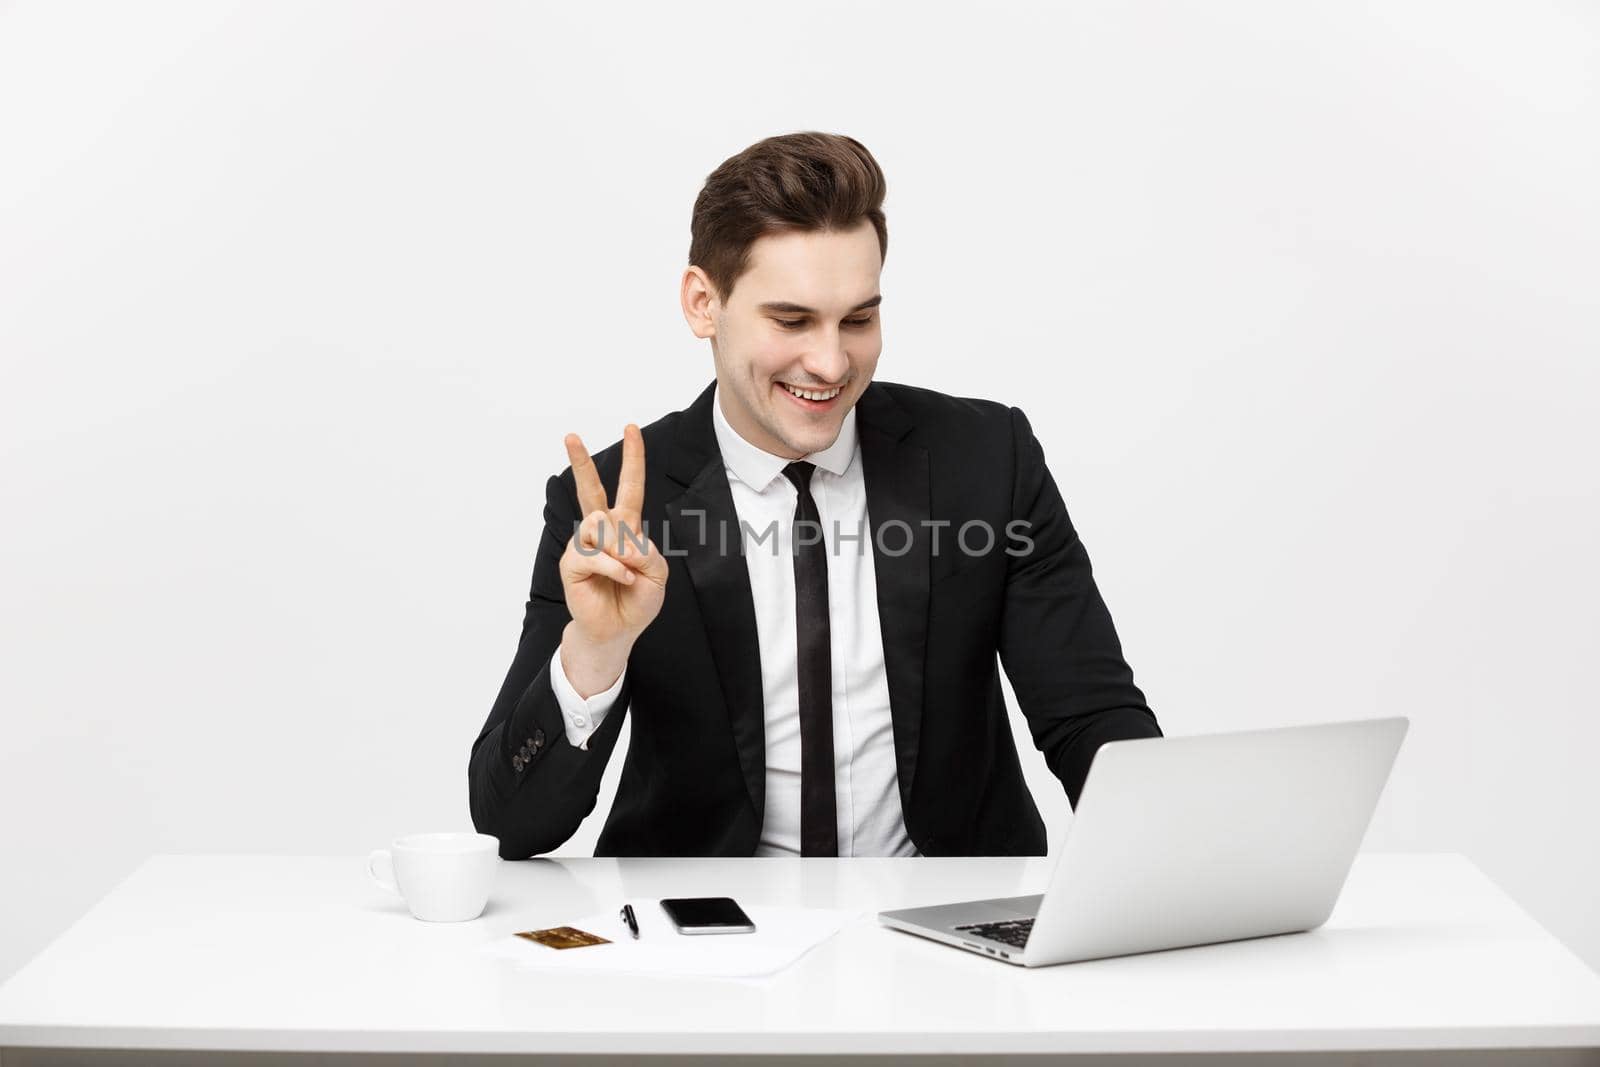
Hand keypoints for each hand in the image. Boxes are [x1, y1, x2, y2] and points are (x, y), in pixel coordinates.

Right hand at [557, 424, 667, 695]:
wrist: (619, 629)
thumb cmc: (637, 598)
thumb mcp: (657, 572)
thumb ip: (647, 551)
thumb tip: (620, 542)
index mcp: (625, 525)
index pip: (629, 486)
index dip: (632, 458)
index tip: (630, 429)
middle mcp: (601, 530)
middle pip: (591, 489)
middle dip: (581, 461)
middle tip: (570, 436)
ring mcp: (584, 545)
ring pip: (600, 526)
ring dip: (621, 550)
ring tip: (627, 572)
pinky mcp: (572, 563)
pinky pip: (595, 555)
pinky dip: (615, 569)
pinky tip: (622, 579)